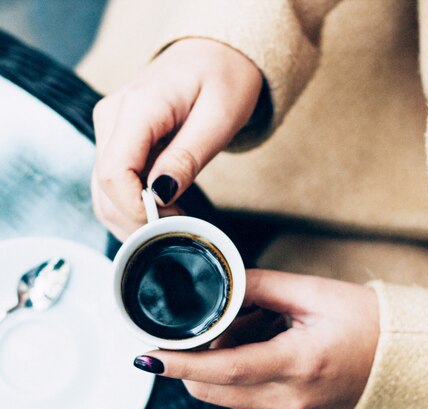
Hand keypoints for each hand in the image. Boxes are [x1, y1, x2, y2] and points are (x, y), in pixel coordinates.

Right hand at [91, 38, 261, 239]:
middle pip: (104, 189)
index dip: (137, 210)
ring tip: (173, 223)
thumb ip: (187, 158)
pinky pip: (113, 183)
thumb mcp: (219, 119)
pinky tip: (163, 211)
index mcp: (137, 108)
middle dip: (137, 222)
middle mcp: (112, 117)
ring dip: (133, 219)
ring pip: (103, 192)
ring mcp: (110, 128)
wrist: (214, 57)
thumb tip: (160, 195)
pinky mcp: (117, 139)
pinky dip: (133, 207)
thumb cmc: (223, 81)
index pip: (114, 174)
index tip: (170, 222)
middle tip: (177, 231)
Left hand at [134, 270, 379, 408]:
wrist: (407, 366)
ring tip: (258, 333)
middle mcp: (291, 403)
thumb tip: (219, 284)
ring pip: (226, 398)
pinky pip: (247, 405)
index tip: (145, 356)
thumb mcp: (315, 294)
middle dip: (198, 358)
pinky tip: (269, 353)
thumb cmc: (369, 324)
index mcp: (299, 364)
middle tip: (223, 323)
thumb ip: (259, 286)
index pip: (224, 369)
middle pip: (213, 388)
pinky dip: (242, 379)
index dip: (179, 362)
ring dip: (222, 366)